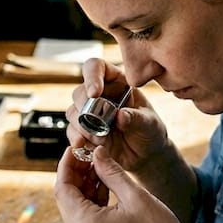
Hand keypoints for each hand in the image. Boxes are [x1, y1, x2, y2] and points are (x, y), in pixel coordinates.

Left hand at [53, 146, 193, 222]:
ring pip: (75, 207)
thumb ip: (111, 172)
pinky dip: (91, 199)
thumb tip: (96, 153)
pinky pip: (85, 217)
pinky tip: (104, 183)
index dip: (67, 165)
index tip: (75, 147)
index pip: (63, 189)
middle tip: (87, 153)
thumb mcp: (135, 195)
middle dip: (74, 173)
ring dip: (83, 185)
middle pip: (66, 198)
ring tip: (98, 164)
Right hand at [66, 58, 169, 172]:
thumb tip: (120, 115)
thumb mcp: (149, 123)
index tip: (94, 93)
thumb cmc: (150, 132)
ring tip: (102, 139)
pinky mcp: (84, 132)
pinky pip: (72, 132)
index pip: (96, 67)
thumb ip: (137, 118)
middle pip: (80, 92)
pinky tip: (86, 145)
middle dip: (84, 107)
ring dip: (82, 127)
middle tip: (98, 122)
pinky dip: (77, 139)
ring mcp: (90, 114)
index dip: (92, 76)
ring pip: (73, 112)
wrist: (146, 155)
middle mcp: (100, 95)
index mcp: (117, 82)